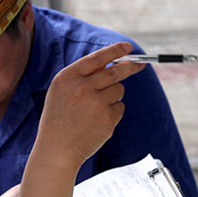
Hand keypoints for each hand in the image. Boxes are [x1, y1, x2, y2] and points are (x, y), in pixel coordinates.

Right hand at [36, 42, 144, 169]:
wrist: (57, 149)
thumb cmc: (59, 119)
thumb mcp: (62, 91)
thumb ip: (83, 76)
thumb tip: (110, 63)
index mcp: (68, 78)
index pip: (97, 58)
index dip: (115, 51)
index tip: (128, 47)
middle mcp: (82, 87)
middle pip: (115, 71)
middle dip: (130, 67)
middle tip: (140, 64)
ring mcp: (96, 103)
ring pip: (119, 90)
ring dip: (113, 95)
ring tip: (96, 108)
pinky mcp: (107, 118)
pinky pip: (119, 107)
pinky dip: (113, 112)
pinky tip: (97, 121)